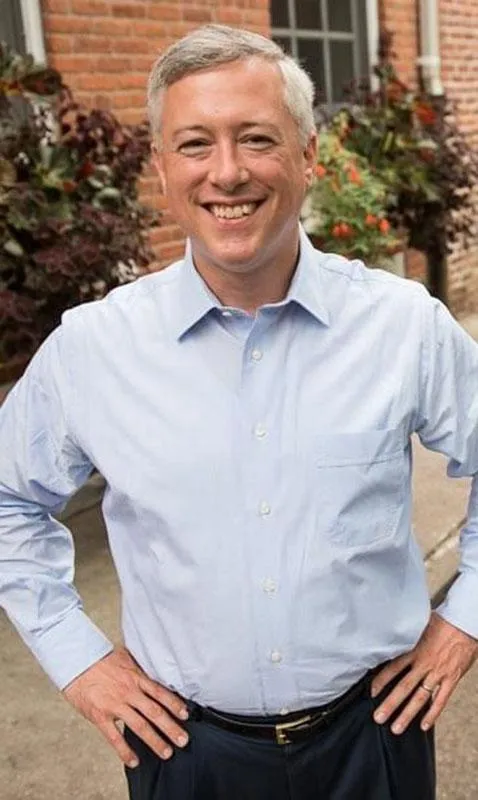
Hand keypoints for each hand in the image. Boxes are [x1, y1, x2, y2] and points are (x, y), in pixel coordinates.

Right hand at [62, 647, 189, 767]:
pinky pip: (114, 737)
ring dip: (155, 741)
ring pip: (139, 726)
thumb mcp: (126, 657)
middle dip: (171, 727)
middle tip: (183, 740)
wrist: (77, 661)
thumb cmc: (101, 659)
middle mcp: (129, 692)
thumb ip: (140, 667)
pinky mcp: (100, 716)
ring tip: (166, 752)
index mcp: (136, 677)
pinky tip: (134, 761)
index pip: (160, 692)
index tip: (186, 715)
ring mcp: (115, 704)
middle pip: (154, 712)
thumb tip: (155, 667)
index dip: (174, 704)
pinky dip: (125, 751)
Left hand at [371, 612, 477, 734]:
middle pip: (403, 687)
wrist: (464, 622)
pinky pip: (441, 700)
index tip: (371, 692)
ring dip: (407, 714)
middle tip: (378, 717)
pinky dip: (433, 713)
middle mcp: (424, 664)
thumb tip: (391, 635)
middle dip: (390, 704)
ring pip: (420, 698)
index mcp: (414, 650)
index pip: (393, 668)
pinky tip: (424, 725)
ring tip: (396, 727)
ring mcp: (438, 673)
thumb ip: (407, 636)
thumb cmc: (443, 621)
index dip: (381, 681)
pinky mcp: (451, 679)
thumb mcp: (419, 625)